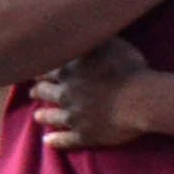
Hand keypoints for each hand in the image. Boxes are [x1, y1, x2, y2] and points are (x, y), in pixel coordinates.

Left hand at [34, 38, 156, 152]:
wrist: (141, 100)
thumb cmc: (128, 67)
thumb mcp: (109, 43)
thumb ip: (91, 39)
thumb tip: (81, 32)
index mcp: (70, 70)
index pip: (47, 69)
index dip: (40, 69)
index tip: (35, 70)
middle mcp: (66, 93)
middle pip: (44, 92)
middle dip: (38, 90)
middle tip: (33, 91)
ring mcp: (73, 116)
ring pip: (51, 116)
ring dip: (43, 115)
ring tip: (37, 116)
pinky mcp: (84, 135)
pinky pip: (65, 140)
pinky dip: (55, 141)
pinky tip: (48, 141)